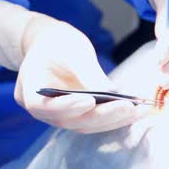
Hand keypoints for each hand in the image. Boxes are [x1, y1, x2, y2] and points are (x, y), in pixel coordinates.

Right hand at [14, 17, 143, 133]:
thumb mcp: (69, 48)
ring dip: (113, 119)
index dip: (66, 107)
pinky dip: (114, 117)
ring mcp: (58, 116)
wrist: (48, 45)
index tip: (89, 101)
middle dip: (102, 115)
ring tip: (140, 109)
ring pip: (84, 125)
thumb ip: (86, 71)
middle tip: (128, 107)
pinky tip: (136, 110)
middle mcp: (41, 109)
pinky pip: (93, 121)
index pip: (43, 105)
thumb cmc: (55, 42)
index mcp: (28, 89)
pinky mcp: (74, 116)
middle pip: (69, 120)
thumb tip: (110, 93)